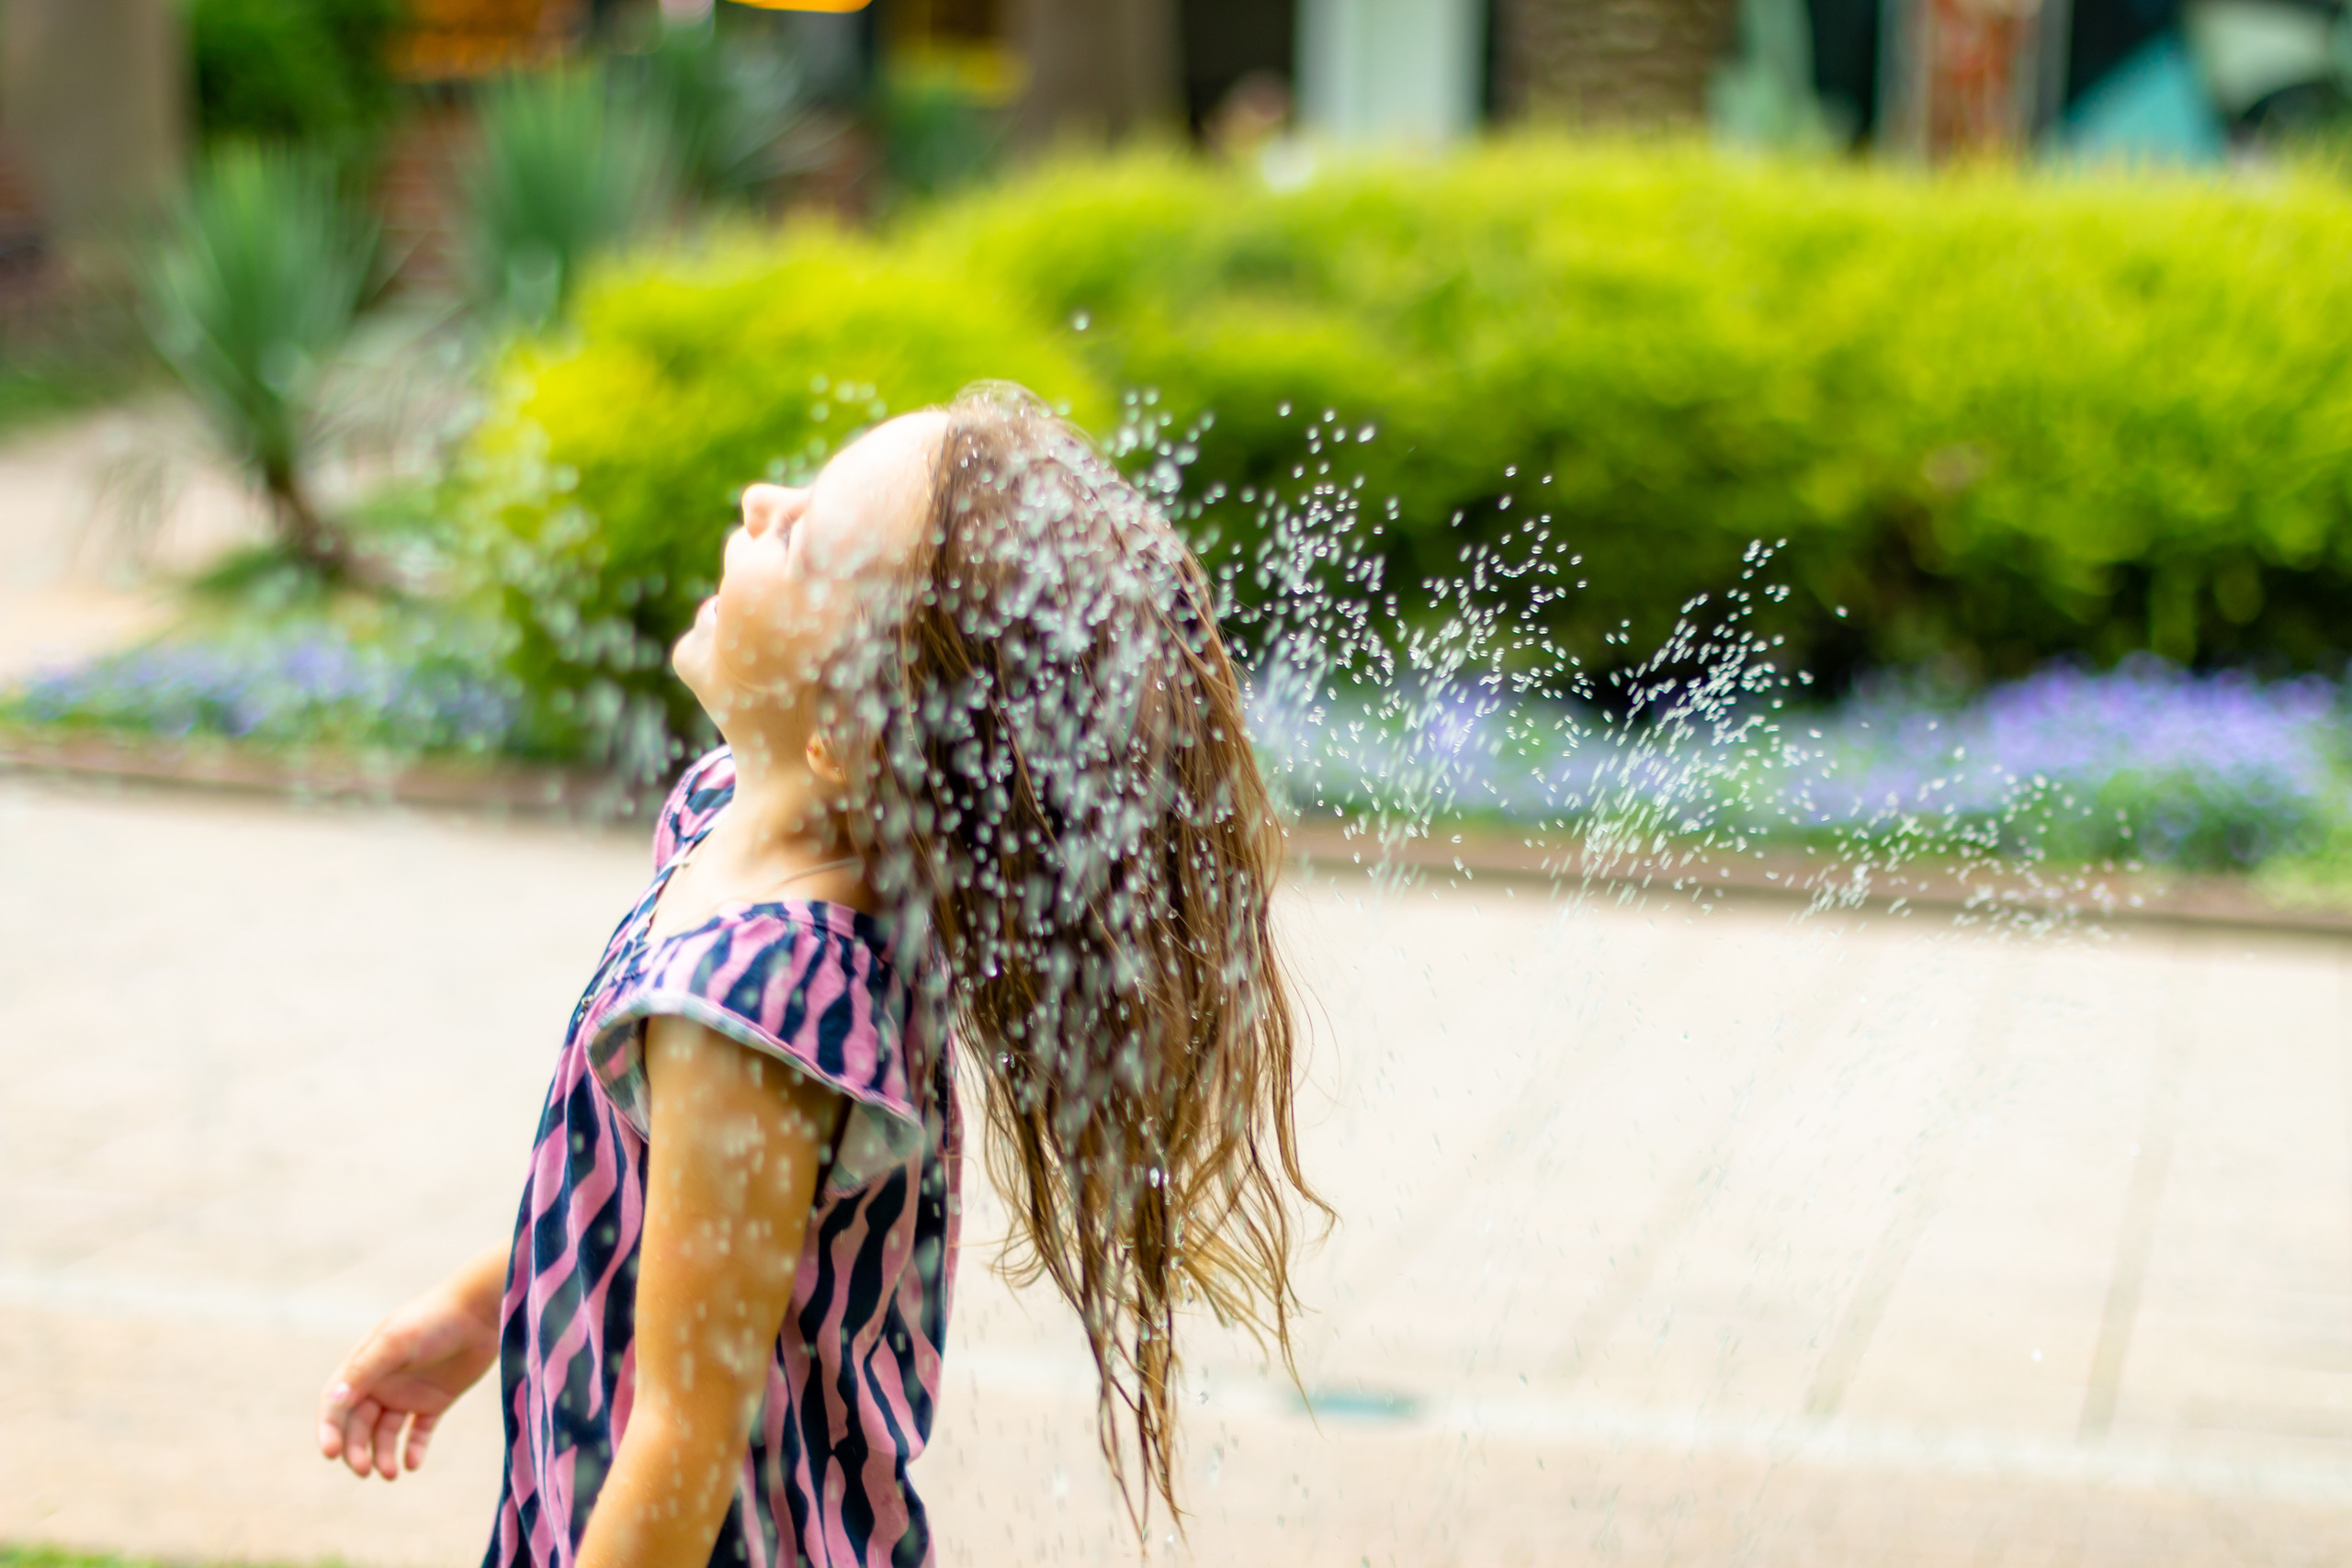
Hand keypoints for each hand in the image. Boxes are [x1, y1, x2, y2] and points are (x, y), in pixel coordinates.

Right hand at [319, 1243, 506, 1480]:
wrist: (481, 1311)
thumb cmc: (434, 1319)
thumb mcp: (395, 1342)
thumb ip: (364, 1371)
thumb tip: (333, 1401)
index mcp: (364, 1366)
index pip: (335, 1405)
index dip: (329, 1430)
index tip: (331, 1454)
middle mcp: (382, 1383)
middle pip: (358, 1425)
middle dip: (357, 1449)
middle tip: (366, 1470)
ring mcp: (408, 1393)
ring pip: (386, 1434)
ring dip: (383, 1454)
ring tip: (391, 1473)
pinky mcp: (435, 1401)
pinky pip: (418, 1433)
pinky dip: (413, 1449)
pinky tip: (412, 1464)